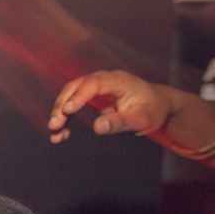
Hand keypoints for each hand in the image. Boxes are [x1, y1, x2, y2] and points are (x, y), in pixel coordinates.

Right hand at [48, 70, 171, 143]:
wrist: (159, 105)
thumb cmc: (153, 110)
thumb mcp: (141, 119)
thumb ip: (120, 122)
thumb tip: (97, 128)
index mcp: (118, 81)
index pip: (93, 84)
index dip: (79, 96)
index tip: (67, 111)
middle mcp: (104, 80)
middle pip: (75, 87)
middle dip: (62, 105)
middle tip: (55, 125)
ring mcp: (96, 87)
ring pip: (70, 95)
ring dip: (59, 112)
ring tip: (55, 133)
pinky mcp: (91, 96)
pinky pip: (73, 103)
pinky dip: (65, 117)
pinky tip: (62, 133)